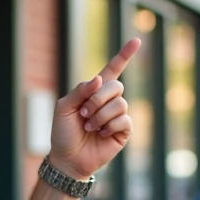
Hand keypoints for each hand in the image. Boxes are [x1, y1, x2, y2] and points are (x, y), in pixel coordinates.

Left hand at [48, 38, 141, 179]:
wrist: (67, 158)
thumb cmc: (63, 133)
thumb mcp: (64, 107)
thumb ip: (79, 91)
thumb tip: (98, 79)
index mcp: (94, 91)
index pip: (113, 69)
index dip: (124, 55)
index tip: (137, 41)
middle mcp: (108, 101)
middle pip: (116, 86)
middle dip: (98, 99)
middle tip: (84, 114)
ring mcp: (117, 115)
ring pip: (120, 103)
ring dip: (101, 115)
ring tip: (89, 127)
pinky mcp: (123, 131)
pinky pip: (124, 120)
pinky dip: (110, 126)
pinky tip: (101, 134)